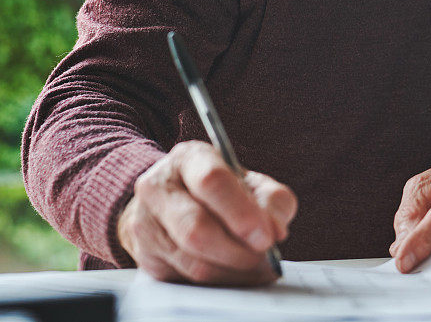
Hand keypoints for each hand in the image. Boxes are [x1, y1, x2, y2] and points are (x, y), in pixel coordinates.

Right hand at [117, 140, 296, 284]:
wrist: (175, 201)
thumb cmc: (221, 190)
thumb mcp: (250, 182)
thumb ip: (272, 199)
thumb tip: (276, 229)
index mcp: (189, 158)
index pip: (211, 181)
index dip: (241, 212)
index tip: (267, 236)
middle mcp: (159, 186)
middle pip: (197, 227)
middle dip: (238, 249)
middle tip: (264, 254)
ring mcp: (147, 223)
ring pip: (194, 260)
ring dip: (233, 269)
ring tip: (257, 265)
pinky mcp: (146, 257)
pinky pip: (188, 279)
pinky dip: (222, 280)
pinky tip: (238, 272)